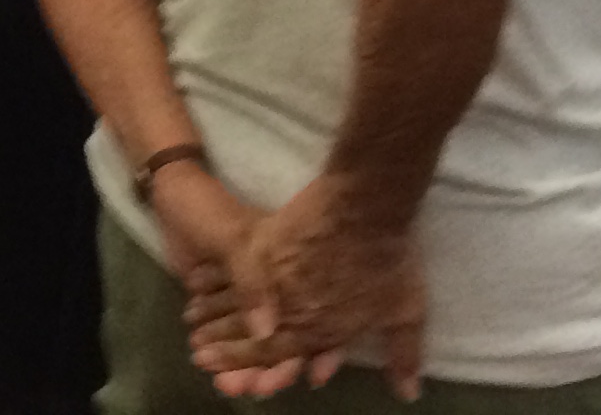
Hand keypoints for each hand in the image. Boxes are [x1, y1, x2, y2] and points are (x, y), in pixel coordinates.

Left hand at [152, 166, 336, 401]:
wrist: (170, 193)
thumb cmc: (208, 208)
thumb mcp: (232, 239)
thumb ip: (251, 282)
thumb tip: (265, 333)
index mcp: (288, 268)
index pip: (309, 318)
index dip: (310, 351)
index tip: (303, 378)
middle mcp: (275, 285)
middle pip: (284, 337)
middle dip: (271, 368)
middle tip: (253, 388)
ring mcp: (248, 295)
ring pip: (257, 341)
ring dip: (245, 367)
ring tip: (227, 385)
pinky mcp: (222, 301)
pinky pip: (228, 334)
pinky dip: (224, 354)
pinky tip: (213, 370)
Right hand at [197, 179, 424, 402]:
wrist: (366, 206)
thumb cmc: (389, 260)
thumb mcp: (405, 311)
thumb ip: (403, 354)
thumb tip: (410, 394)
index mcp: (320, 328)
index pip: (278, 355)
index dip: (252, 367)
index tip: (229, 375)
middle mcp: (293, 309)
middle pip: (251, 335)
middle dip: (223, 348)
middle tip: (197, 354)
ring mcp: (276, 276)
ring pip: (236, 302)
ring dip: (212, 315)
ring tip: (190, 321)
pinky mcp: (264, 243)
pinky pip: (232, 270)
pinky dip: (213, 279)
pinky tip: (196, 281)